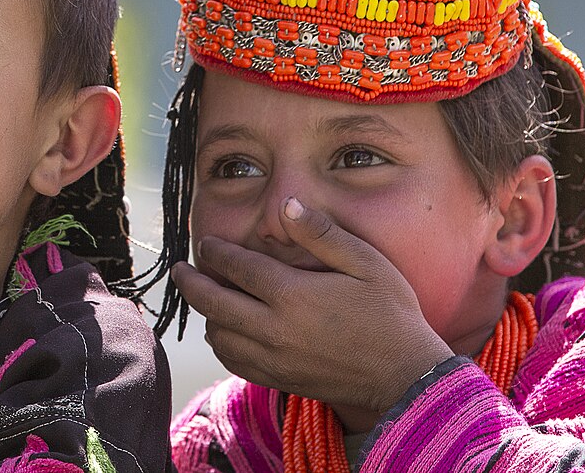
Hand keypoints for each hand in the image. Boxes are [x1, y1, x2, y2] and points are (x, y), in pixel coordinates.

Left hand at [171, 197, 453, 414]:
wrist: (405, 378)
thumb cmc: (391, 314)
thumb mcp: (366, 263)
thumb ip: (322, 233)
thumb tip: (287, 205)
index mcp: (293, 294)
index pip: (237, 268)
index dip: (215, 253)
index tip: (204, 243)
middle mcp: (275, 329)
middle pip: (214, 303)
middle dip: (191, 283)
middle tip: (179, 269)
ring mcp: (274, 358)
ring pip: (219, 336)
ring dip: (206, 314)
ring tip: (204, 297)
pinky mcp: (279, 379)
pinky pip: (235, 362)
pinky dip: (222, 345)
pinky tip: (225, 332)